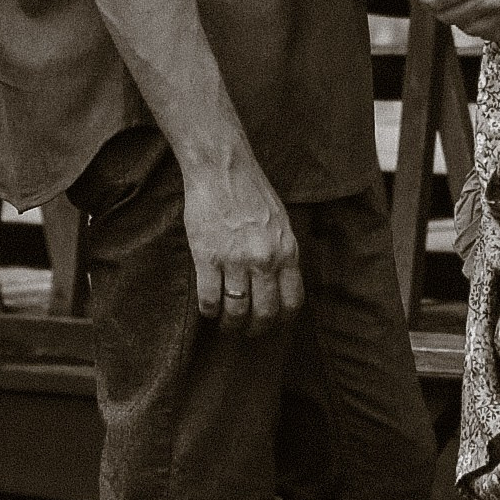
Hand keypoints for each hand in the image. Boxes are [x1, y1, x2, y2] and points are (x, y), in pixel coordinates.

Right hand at [182, 152, 303, 332]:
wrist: (222, 169)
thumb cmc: (251, 193)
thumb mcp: (281, 223)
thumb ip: (283, 254)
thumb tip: (281, 284)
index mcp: (287, 251)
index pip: (292, 302)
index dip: (282, 320)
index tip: (272, 324)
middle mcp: (265, 260)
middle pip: (265, 313)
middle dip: (255, 329)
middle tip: (246, 331)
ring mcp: (236, 260)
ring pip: (236, 311)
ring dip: (230, 324)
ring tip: (225, 323)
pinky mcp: (207, 257)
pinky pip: (209, 299)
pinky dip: (209, 311)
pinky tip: (208, 309)